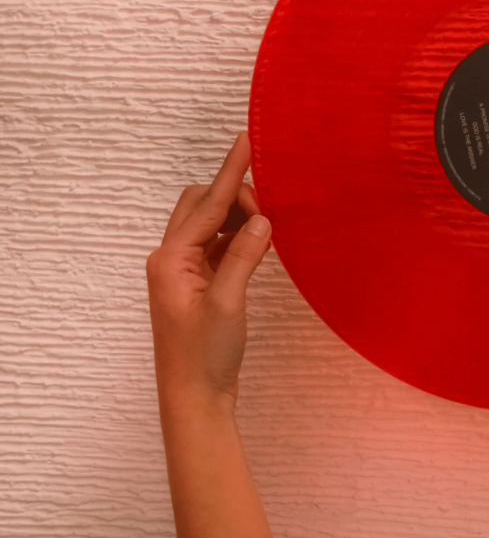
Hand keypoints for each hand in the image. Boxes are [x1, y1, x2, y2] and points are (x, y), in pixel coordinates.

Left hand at [146, 131, 271, 412]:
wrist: (195, 397)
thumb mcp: (228, 303)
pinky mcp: (199, 283)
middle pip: (202, 205)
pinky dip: (240, 237)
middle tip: (268, 209)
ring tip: (268, 227)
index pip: (207, 204)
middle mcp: (172, 259)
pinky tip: (259, 243)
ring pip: (212, 223)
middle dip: (234, 196)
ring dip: (239, 217)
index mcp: (171, 259)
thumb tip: (262, 220)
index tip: (245, 140)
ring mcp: (184, 270)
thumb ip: (243, 256)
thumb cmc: (204, 356)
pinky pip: (219, 244)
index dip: (230, 172)